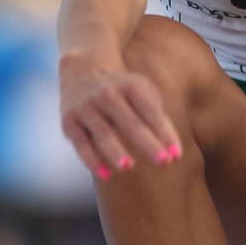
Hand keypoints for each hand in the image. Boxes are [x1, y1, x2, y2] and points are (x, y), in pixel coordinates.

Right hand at [59, 58, 182, 181]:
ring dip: (115, 150)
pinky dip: (92, 160)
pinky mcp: (69, 122)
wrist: (82, 70)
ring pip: (103, 133)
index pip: (151, 112)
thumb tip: (174, 152)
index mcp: (131, 86)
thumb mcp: (142, 91)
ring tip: (129, 166)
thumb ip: (157, 116)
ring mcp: (86, 107)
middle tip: (163, 162)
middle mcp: (107, 94)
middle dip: (147, 143)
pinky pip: (81, 143)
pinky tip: (106, 175)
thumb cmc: (123, 89)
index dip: (165, 133)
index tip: (176, 155)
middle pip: (130, 123)